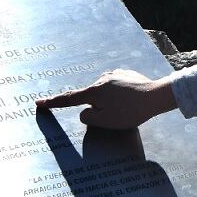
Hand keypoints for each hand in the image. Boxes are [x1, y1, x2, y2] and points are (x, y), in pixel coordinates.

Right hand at [35, 69, 176, 128]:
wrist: (156, 95)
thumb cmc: (131, 112)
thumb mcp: (106, 122)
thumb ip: (88, 118)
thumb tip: (85, 112)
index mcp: (93, 92)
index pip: (68, 100)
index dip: (53, 103)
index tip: (39, 102)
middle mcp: (101, 79)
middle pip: (92, 98)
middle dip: (100, 108)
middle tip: (119, 114)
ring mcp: (114, 74)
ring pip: (106, 92)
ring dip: (112, 101)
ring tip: (129, 108)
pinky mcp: (126, 74)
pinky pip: (118, 87)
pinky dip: (121, 95)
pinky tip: (133, 100)